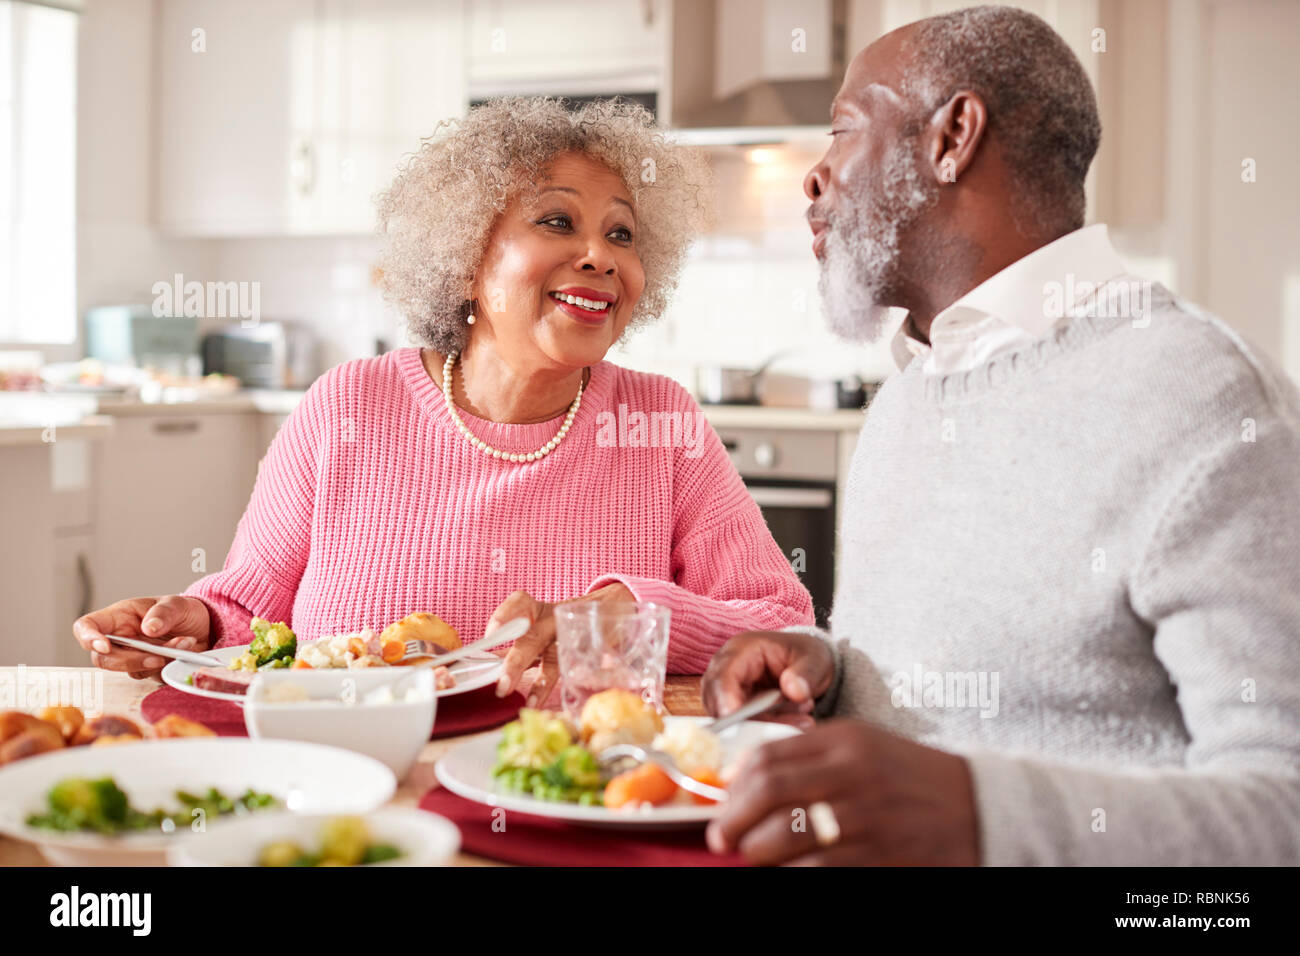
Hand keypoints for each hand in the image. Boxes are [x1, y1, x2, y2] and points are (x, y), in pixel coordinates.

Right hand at [72, 595, 211, 680]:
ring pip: (129, 670)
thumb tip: (149, 628)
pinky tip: (185, 652)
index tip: (103, 646)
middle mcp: (120, 639)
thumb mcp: (177, 604)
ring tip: (184, 643)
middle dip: (129, 660)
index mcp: (119, 617)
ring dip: (156, 661)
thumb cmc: (182, 612)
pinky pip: (150, 676)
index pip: (87, 626)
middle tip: (158, 656)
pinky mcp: (148, 670)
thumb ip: (164, 613)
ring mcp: (133, 657)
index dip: (88, 637)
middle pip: (103, 658)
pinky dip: (168, 667)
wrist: (205, 628)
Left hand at [491, 583, 633, 705]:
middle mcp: (554, 620)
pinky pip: (575, 671)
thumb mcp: (538, 624)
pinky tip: (549, 702)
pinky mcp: (589, 651)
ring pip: (554, 659)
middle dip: (516, 663)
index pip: (520, 603)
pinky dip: (562, 688)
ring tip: (529, 703)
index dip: (504, 615)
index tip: (491, 634)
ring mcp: (572, 637)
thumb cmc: (559, 624)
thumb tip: (488, 661)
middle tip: (502, 685)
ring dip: (541, 683)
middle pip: (533, 638)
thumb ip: (516, 643)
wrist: (606, 607)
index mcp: (538, 610)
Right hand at [702, 630, 833, 729]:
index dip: (727, 701)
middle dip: (750, 720)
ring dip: (762, 726)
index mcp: (741, 649)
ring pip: (730, 718)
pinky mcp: (736, 706)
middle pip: (719, 701)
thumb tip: (794, 691)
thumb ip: (806, 674)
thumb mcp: (815, 660)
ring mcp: (729, 689)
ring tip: (800, 721)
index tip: (740, 723)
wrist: (808, 663)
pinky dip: (767, 728)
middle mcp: (727, 669)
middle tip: (785, 730)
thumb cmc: (807, 656)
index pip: (722, 677)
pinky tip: (795, 722)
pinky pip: (742, 725)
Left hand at [706, 719, 979, 865]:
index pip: (768, 755)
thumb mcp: (864, 748)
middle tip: (722, 838)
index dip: (735, 783)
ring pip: (784, 837)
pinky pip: (814, 869)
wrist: (983, 809)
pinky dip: (792, 872)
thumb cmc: (913, 779)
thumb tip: (744, 776)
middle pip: (768, 792)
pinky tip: (791, 870)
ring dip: (757, 852)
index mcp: (846, 740)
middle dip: (733, 820)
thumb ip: (808, 754)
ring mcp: (866, 816)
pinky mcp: (878, 855)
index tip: (724, 803)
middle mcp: (853, 772)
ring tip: (754, 856)